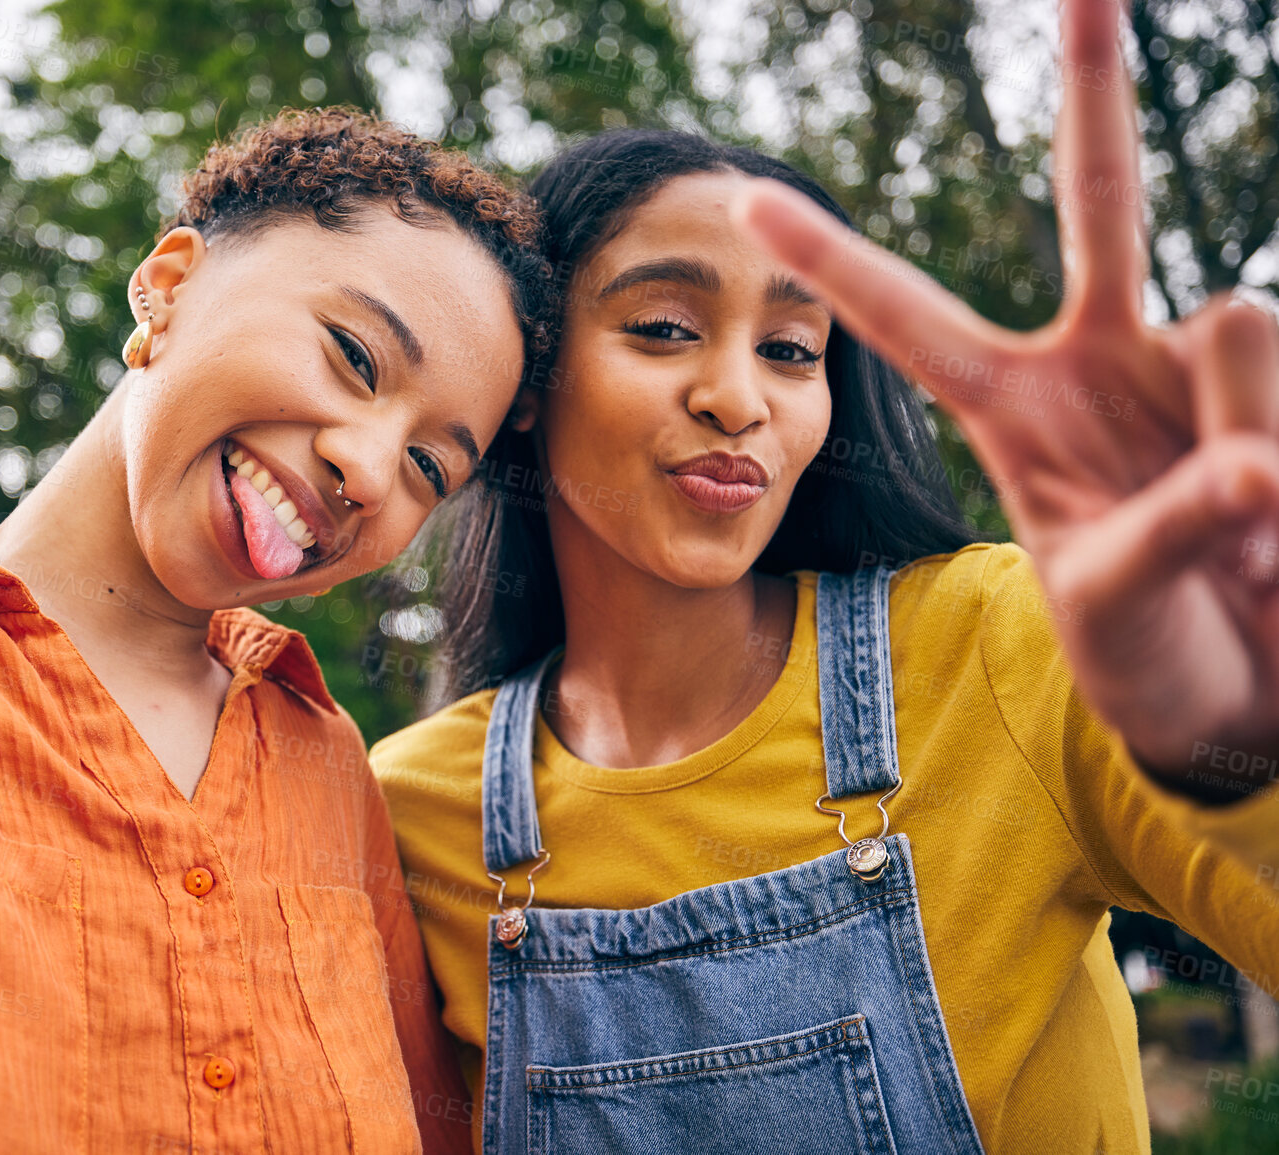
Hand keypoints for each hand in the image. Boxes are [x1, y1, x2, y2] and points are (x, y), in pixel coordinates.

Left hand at [732, 0, 1278, 800]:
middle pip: (1099, 196)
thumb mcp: (1117, 604)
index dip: (833, 260)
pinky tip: (1278, 536)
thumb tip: (1251, 465)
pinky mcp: (1275, 382)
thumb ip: (1166, 530)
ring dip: (1248, 447)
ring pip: (1240, 328)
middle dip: (1092, 82)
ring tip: (1250, 558)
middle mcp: (1103, 356)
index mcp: (1012, 407)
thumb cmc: (1149, 651)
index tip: (746, 199)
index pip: (907, 317)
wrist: (1248, 687)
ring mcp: (1195, 359)